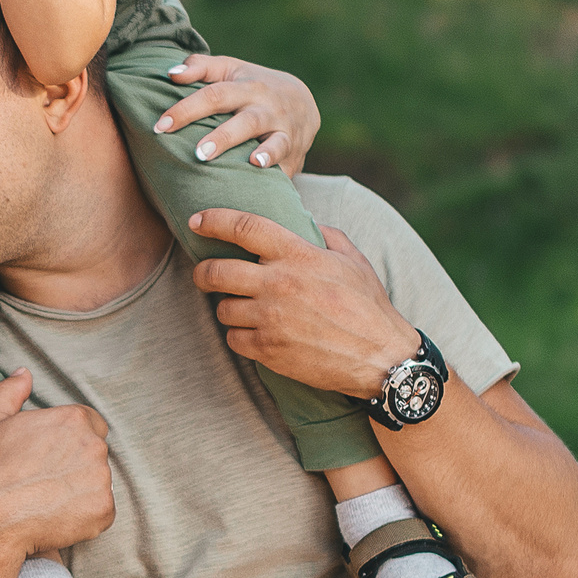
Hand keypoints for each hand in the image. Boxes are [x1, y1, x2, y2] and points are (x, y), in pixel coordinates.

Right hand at [0, 370, 114, 562]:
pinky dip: (85, 515)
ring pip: (98, 482)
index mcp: (74, 419)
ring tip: (49, 499)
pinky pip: (101, 510)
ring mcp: (103, 479)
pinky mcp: (105, 510)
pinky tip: (58, 516)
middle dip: (76, 464)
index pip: (90, 424)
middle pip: (95, 453)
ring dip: (81, 489)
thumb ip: (10, 390)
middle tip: (46, 479)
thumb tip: (24, 373)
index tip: (51, 455)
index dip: (70, 440)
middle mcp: (95, 446)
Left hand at [154, 54, 321, 173]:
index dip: (187, 109)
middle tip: (198, 153)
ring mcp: (285, 131)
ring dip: (264, 153)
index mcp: (247, 87)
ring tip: (251, 163)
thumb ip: (200, 68)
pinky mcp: (295, 154)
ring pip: (276, 142)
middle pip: (246, 121)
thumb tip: (171, 74)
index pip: (215, 95)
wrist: (303, 102)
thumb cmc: (252, 85)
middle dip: (223, 137)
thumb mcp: (230, 69)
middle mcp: (268, 108)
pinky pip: (289, 165)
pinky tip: (271, 184)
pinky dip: (281, 173)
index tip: (160, 126)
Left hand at [187, 211, 419, 397]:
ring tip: (245, 310)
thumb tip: (305, 221)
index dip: (214, 220)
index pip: (244, 227)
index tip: (196, 221)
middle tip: (204, 276)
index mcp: (298, 255)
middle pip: (216, 272)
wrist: (381, 358)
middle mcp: (279, 284)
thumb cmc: (368, 306)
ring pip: (223, 309)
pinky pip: (234, 339)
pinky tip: (257, 334)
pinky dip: (241, 337)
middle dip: (202, 273)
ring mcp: (271, 319)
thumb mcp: (353, 260)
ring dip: (229, 309)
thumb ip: (325, 235)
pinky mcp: (268, 350)